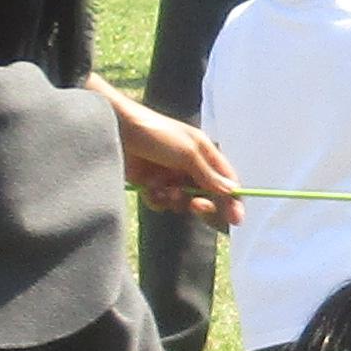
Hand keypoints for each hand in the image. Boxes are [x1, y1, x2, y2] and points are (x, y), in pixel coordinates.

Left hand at [110, 92, 239, 219]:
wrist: (115, 129)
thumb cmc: (156, 134)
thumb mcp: (187, 152)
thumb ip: (209, 175)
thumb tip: (233, 191)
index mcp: (204, 153)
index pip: (226, 181)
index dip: (232, 200)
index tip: (235, 220)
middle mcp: (190, 166)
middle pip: (207, 196)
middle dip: (202, 203)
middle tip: (196, 205)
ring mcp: (170, 176)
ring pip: (183, 202)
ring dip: (175, 200)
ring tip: (164, 190)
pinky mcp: (151, 185)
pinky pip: (161, 203)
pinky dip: (157, 199)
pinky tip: (149, 188)